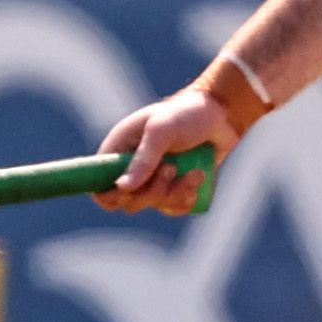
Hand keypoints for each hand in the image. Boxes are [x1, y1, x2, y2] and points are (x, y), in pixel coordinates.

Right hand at [95, 87, 233, 215]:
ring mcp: (154, 179)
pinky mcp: (174, 187)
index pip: (99, 185)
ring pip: (154, 205)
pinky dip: (186, 199)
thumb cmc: (187, 113)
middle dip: (152, 191)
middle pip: (128, 202)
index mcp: (119, 150)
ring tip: (194, 171)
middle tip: (170, 168)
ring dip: (175, 193)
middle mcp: (132, 167)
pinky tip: (198, 178)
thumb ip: (144, 158)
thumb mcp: (162, 129)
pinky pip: (173, 208)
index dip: (110, 196)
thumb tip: (122, 187)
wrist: (222, 115)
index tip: (130, 191)